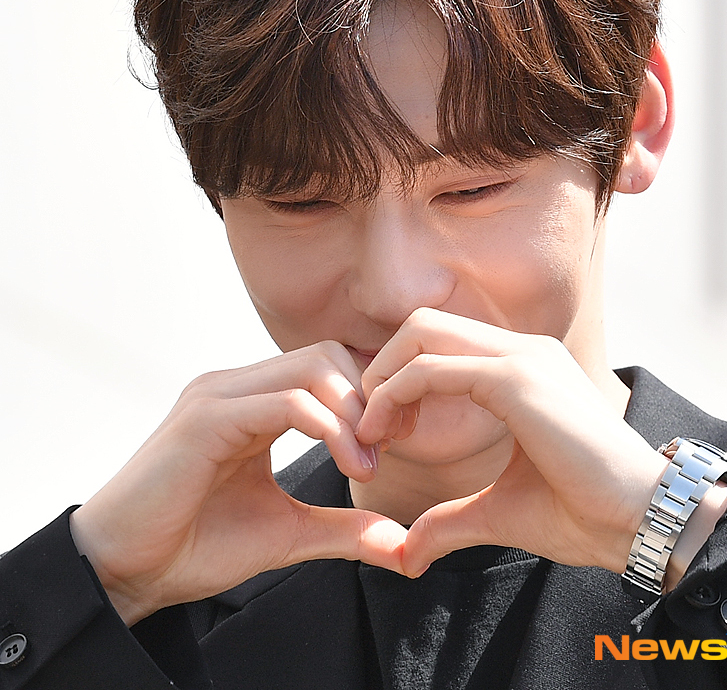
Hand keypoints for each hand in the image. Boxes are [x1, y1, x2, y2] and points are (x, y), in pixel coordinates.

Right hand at [69, 343, 407, 625]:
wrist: (125, 571)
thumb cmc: (196, 543)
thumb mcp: (289, 532)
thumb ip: (344, 528)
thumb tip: (403, 545)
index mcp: (255, 401)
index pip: (329, 364)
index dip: (370, 399)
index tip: (393, 447)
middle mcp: (237, 386)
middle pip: (328, 354)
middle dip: (368, 400)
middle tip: (385, 452)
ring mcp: (219, 395)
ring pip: (312, 367)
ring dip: (353, 414)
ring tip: (366, 466)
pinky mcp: (206, 419)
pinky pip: (285, 401)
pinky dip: (327, 426)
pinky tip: (345, 462)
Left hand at [356, 309, 668, 577]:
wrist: (641, 522)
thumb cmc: (584, 514)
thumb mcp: (499, 512)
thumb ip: (450, 519)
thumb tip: (408, 555)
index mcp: (522, 368)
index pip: (439, 344)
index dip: (398, 381)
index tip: (382, 433)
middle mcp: (521, 351)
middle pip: (422, 326)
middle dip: (382, 369)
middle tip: (370, 427)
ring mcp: (520, 358)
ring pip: (420, 334)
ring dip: (383, 380)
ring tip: (372, 433)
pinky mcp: (515, 379)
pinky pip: (430, 369)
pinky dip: (394, 395)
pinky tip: (386, 435)